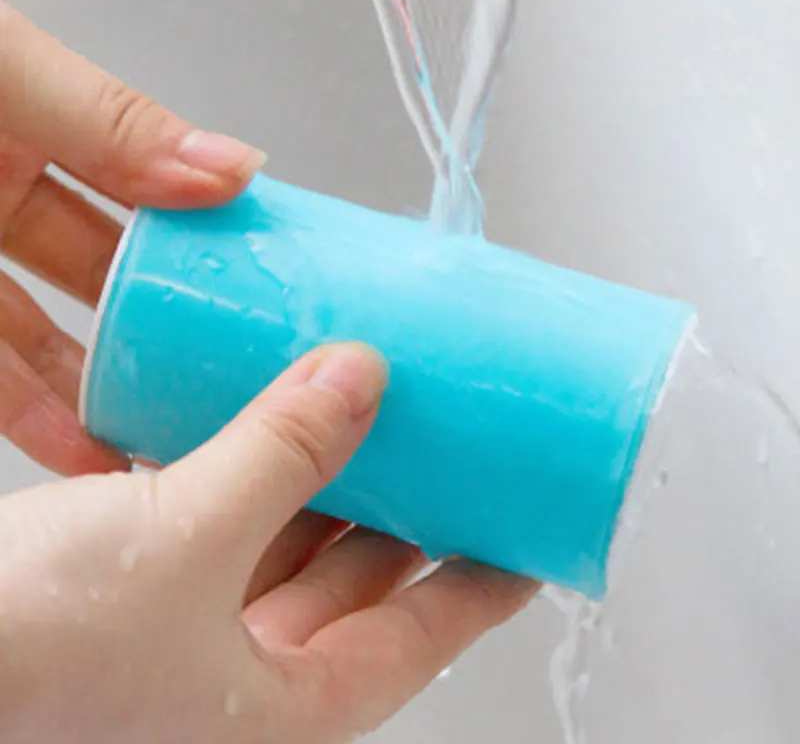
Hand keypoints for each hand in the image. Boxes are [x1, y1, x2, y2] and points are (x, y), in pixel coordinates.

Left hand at [0, 2, 265, 475]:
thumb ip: (111, 119)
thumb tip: (231, 165)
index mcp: (34, 118)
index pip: (154, 185)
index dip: (211, 231)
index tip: (260, 278)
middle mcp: (0, 188)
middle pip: (110, 272)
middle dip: (168, 323)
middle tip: (223, 364)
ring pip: (52, 335)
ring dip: (107, 385)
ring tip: (166, 426)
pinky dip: (39, 415)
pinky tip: (85, 444)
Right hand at [0, 344, 537, 742]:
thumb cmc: (28, 656)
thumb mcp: (186, 541)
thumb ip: (281, 454)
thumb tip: (362, 378)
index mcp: (285, 710)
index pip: (426, 634)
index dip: (486, 580)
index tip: (529, 530)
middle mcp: (245, 682)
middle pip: (362, 582)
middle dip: (405, 511)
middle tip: (447, 444)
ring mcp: (193, 636)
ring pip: (292, 546)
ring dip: (324, 479)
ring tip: (368, 413)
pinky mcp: (145, 593)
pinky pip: (229, 524)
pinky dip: (253, 473)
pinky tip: (268, 421)